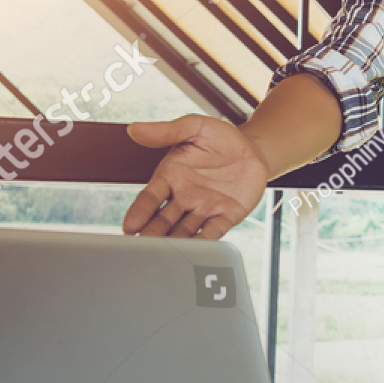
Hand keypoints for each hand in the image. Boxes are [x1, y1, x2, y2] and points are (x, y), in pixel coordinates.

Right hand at [122, 115, 269, 238]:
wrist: (254, 149)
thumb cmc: (221, 138)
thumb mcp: (194, 127)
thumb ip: (166, 131)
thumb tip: (135, 129)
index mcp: (171, 176)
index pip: (150, 198)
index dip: (139, 212)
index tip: (129, 226)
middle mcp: (184, 196)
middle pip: (163, 220)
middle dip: (152, 233)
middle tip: (141, 247)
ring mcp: (204, 208)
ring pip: (184, 230)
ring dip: (173, 242)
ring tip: (163, 255)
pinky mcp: (226, 215)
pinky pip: (213, 231)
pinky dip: (204, 242)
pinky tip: (195, 251)